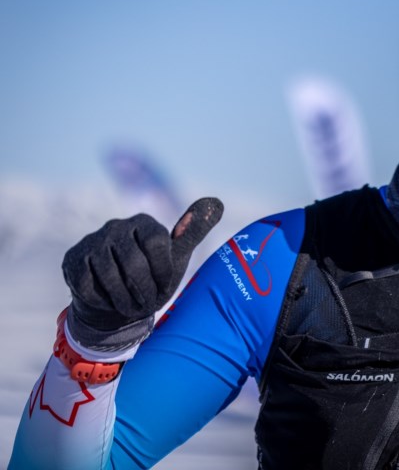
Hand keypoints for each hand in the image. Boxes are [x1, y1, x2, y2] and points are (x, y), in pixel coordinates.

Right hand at [62, 198, 222, 350]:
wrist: (116, 300)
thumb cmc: (152, 275)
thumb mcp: (177, 255)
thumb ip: (195, 230)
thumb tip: (216, 201)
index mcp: (144, 222)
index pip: (157, 243)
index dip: (162, 271)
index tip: (164, 284)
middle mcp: (116, 226)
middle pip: (134, 263)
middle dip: (144, 290)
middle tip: (147, 302)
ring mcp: (92, 241)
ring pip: (110, 277)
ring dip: (124, 299)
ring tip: (131, 305)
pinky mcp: (72, 258)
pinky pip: (88, 285)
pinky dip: (102, 300)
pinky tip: (108, 300)